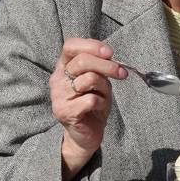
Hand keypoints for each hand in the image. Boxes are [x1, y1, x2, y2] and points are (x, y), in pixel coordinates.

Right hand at [50, 38, 126, 179]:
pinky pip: (91, 99)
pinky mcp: (65, 112)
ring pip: (89, 79)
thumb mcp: (98, 80)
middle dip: (107, 65)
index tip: (110, 53)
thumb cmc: (93, 103)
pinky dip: (102, 102)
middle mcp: (57, 79)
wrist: (86, 135)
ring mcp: (59, 96)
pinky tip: (99, 108)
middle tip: (122, 73)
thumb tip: (109, 54)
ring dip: (105, 87)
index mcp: (63, 67)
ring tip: (103, 95)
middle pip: (82, 61)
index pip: (70, 46)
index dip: (91, 45)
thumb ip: (98, 66)